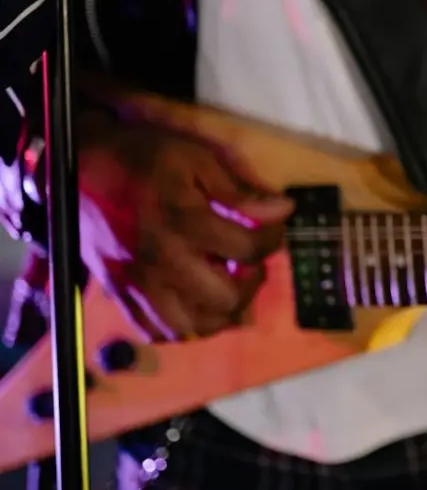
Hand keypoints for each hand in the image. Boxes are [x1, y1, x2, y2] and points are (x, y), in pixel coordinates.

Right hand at [78, 111, 292, 340]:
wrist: (80, 167)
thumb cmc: (143, 158)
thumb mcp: (196, 160)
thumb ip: (239, 192)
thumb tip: (284, 210)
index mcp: (184, 221)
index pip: (248, 249)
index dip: (272, 238)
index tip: (272, 227)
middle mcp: (162, 260)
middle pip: (225, 298)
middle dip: (250, 281)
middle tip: (248, 262)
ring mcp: (138, 282)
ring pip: (191, 327)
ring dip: (219, 313)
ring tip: (225, 286)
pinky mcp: (119, 293)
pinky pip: (155, 331)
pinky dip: (181, 326)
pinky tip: (193, 302)